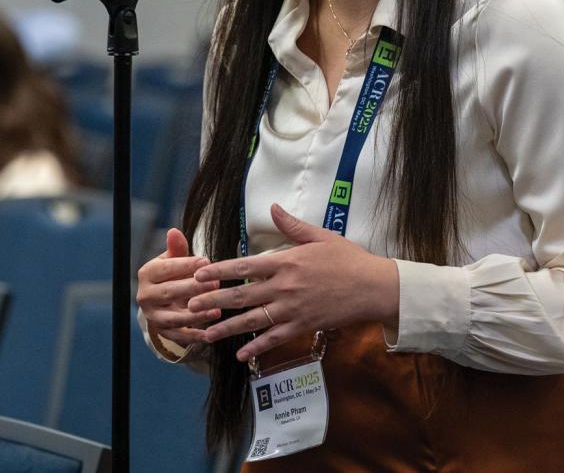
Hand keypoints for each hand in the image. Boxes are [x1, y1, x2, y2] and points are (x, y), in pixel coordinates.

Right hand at [136, 228, 222, 351]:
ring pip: (174, 318)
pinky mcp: (162, 332)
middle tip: (216, 284)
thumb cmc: (173, 274)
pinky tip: (210, 335)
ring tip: (217, 311)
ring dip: (196, 315)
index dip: (186, 265)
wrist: (163, 300)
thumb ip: (177, 248)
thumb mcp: (173, 259)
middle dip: (194, 289)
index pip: (166, 269)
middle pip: (170, 292)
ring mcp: (153, 316)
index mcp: (147, 274)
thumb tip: (174, 231)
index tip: (206, 262)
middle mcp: (145, 296)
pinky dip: (194, 337)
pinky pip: (179, 337)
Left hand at [187, 203, 397, 362]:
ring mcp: (293, 309)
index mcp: (286, 262)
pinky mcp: (303, 326)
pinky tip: (240, 356)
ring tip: (206, 334)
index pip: (245, 265)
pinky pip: (275, 339)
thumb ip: (292, 226)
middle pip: (242, 294)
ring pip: (253, 320)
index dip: (219, 270)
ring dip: (227, 328)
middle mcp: (284, 286)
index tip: (199, 273)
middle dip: (213, 300)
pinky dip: (257, 348)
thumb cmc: (349, 259)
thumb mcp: (320, 236)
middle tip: (190, 305)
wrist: (374, 287)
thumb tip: (273, 207)